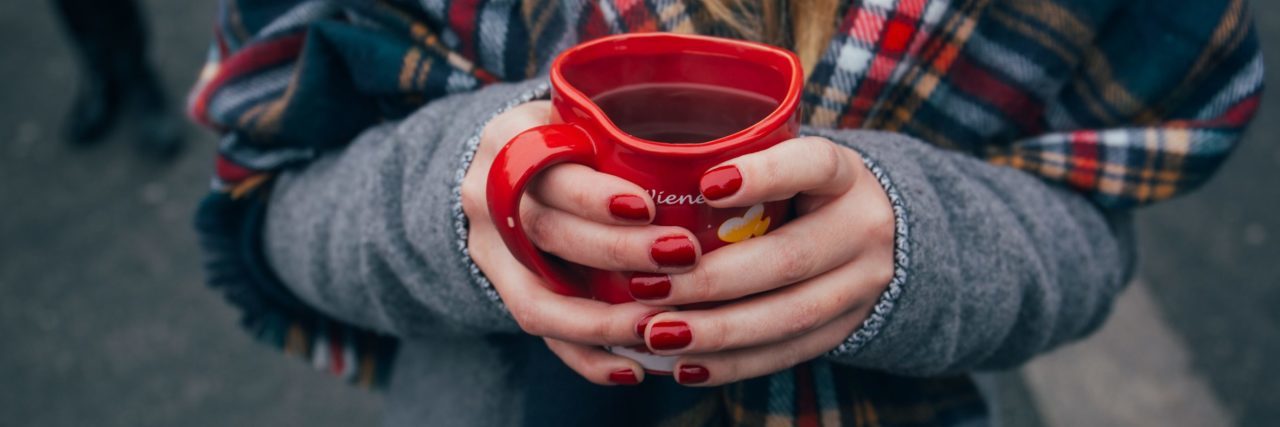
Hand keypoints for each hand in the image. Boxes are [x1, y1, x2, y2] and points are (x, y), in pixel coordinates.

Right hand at [460, 101, 699, 384]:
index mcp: (511, 140)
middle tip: (682, 256)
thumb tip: (726, 153)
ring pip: (537, 299)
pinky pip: (541, 334)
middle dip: (616, 252)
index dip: (594, 196)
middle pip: (547, 233)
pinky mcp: (503, 291)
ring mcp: (488, 250)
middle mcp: (487, 196)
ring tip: (661, 326)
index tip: (647, 207)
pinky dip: (587, 357)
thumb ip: (627, 130)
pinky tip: (633, 369)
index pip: (547, 169)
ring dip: (602, 320)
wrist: (508, 167)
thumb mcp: (584, 114)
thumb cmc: (572, 136)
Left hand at [633, 137, 895, 385]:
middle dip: (712, 279)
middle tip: (647, 287)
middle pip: (789, 258)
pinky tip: (686, 365)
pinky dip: (733, 363)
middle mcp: (863, 229)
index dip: (765, 176)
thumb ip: (738, 165)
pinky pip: (787, 352)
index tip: (706, 185)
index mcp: (845, 175)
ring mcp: (861, 285)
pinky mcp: (845, 329)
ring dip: (717, 330)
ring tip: (658, 334)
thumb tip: (644, 175)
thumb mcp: (787, 165)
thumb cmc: (803, 191)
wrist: (877, 237)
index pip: (814, 165)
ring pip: (789, 316)